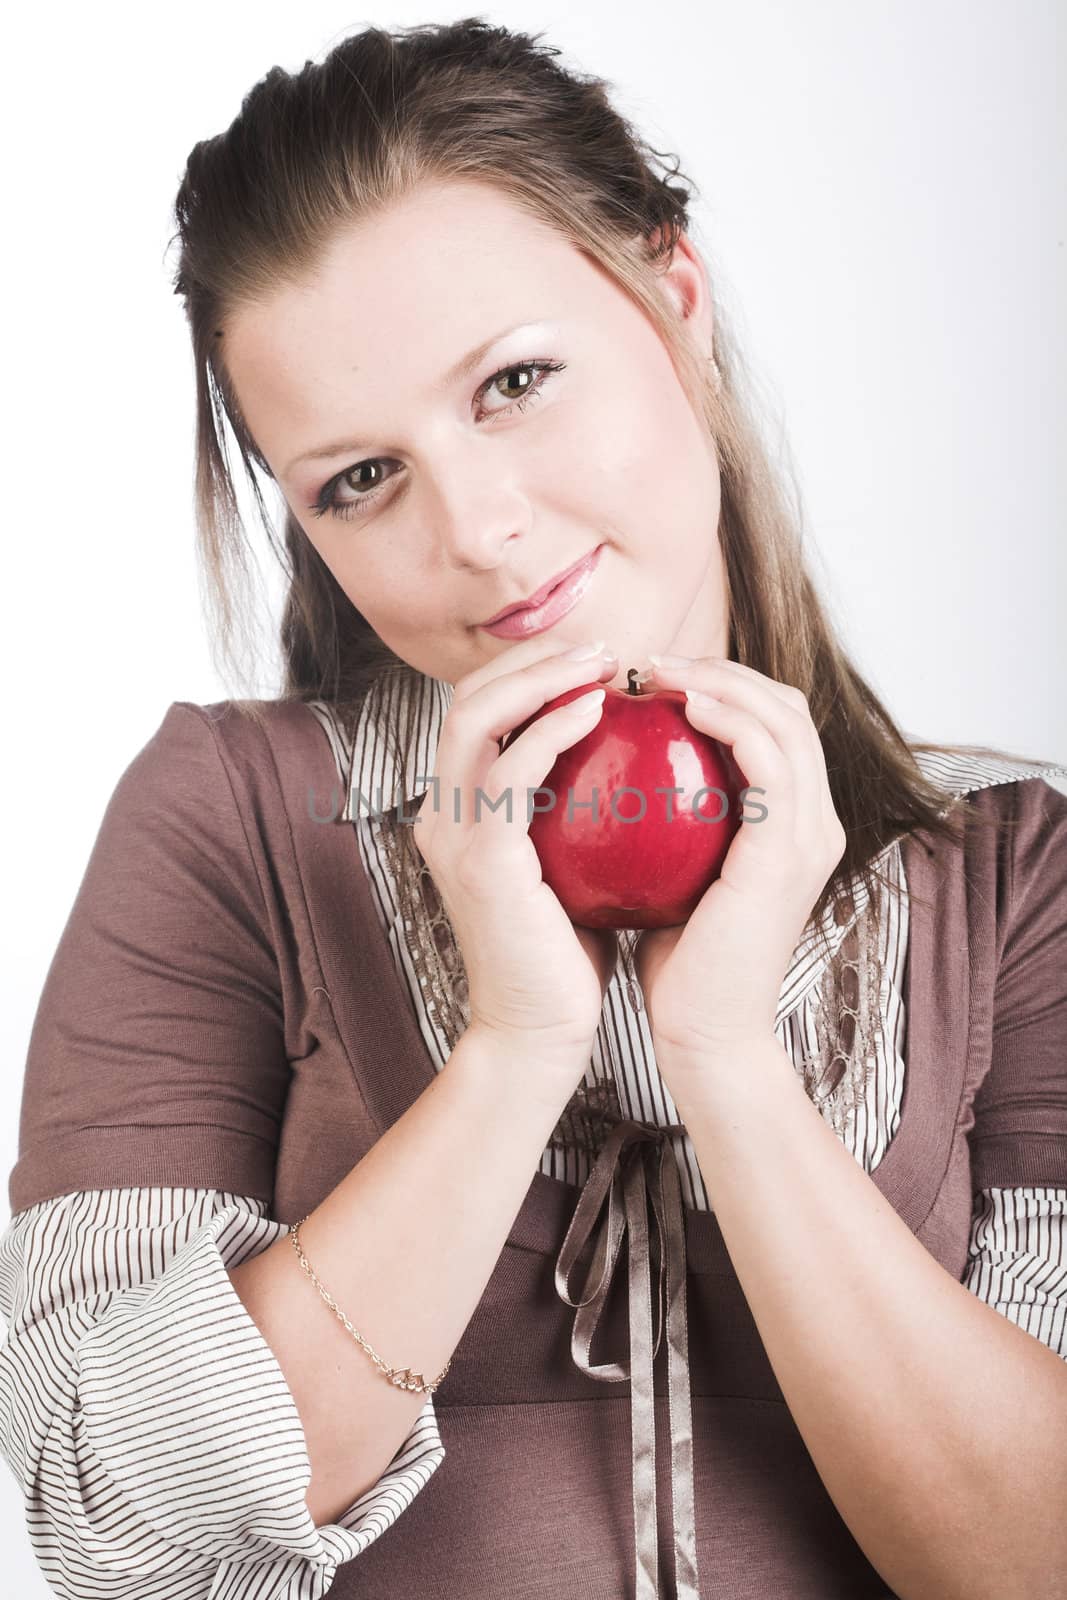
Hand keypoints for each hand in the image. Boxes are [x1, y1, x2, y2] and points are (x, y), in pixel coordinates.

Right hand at [410, 632, 621, 1086]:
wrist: (538, 1034)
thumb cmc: (566, 958)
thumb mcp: (570, 870)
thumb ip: (578, 817)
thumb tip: (635, 765)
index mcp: (460, 815)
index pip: (479, 715)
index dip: (529, 673)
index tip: (597, 663)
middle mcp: (443, 816)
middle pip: (466, 699)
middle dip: (532, 657)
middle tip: (605, 648)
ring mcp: (453, 835)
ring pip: (478, 719)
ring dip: (542, 678)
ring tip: (604, 665)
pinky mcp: (481, 860)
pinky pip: (511, 772)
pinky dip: (549, 729)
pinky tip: (598, 711)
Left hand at [632, 655, 846, 1058]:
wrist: (702, 1034)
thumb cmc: (677, 964)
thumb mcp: (675, 875)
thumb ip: (673, 825)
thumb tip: (618, 776)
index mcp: (795, 827)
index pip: (773, 726)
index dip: (721, 687)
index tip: (649, 682)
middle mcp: (817, 822)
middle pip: (787, 707)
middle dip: (720, 668)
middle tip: (647, 663)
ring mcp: (810, 835)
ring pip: (783, 717)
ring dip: (719, 679)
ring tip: (654, 671)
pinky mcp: (789, 850)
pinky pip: (767, 757)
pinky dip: (727, 717)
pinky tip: (677, 706)